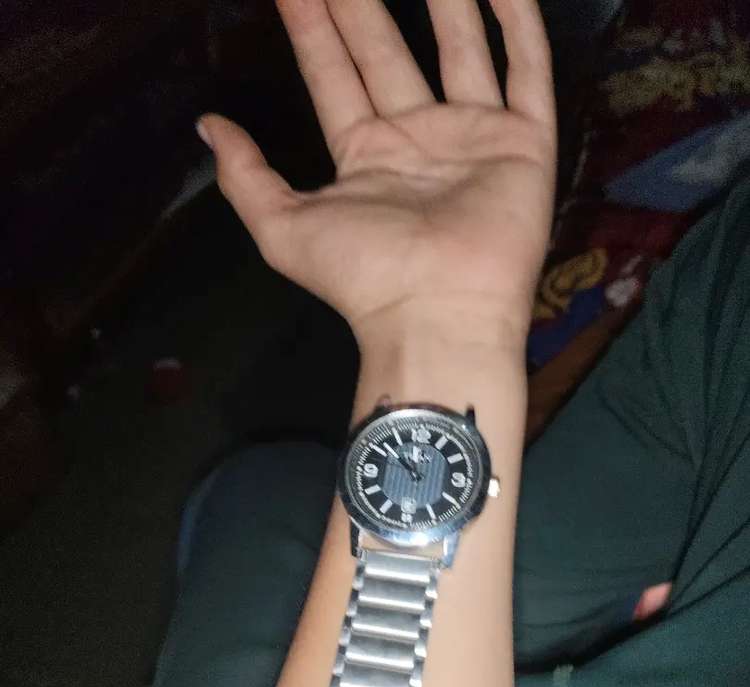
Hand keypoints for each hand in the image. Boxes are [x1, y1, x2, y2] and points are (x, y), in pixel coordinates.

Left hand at [198, 0, 555, 353]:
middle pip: (387, 49)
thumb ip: (245, 176)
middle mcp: (418, 138)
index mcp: (365, 155)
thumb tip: (208, 125)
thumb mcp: (283, 228)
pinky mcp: (524, 143)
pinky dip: (518, 23)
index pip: (334, 71)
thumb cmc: (364, 277)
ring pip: (460, 46)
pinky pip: (526, 71)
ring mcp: (473, 137)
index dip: (312, 23)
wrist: (439, 313)